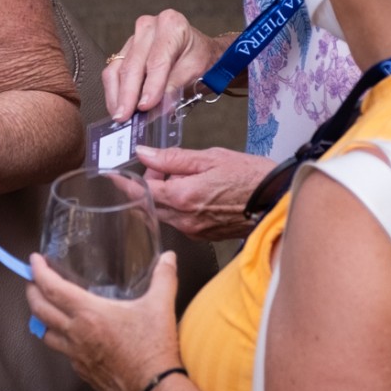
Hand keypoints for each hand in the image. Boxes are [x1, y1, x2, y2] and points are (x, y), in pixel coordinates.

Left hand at [28, 250, 181, 390]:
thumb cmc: (154, 349)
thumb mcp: (160, 307)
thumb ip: (163, 278)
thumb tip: (169, 257)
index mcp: (89, 314)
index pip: (52, 288)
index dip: (39, 272)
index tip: (34, 260)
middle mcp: (76, 334)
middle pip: (39, 310)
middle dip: (31, 292)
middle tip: (33, 281)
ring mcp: (76, 355)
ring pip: (45, 334)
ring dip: (40, 318)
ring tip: (45, 308)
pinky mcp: (82, 371)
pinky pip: (63, 352)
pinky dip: (60, 340)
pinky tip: (71, 336)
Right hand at [104, 11, 229, 120]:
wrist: (200, 55)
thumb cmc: (201, 60)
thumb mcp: (195, 72)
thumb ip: (174, 87)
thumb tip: (157, 107)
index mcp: (171, 24)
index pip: (158, 60)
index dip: (151, 86)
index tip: (145, 106)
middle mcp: (148, 27)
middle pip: (133, 64)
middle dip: (128, 94)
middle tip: (126, 116)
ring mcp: (133, 38)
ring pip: (118, 69)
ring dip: (117, 96)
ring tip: (120, 117)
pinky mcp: (124, 52)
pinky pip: (112, 73)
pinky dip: (114, 92)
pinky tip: (118, 107)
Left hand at [138, 145, 274, 240]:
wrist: (277, 200)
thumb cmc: (250, 177)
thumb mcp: (210, 157)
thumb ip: (173, 158)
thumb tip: (145, 153)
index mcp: (183, 197)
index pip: (142, 191)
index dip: (126, 183)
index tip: (113, 176)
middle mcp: (185, 219)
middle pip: (151, 204)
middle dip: (149, 187)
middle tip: (161, 168)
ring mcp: (194, 231)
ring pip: (165, 214)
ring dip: (164, 197)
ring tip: (182, 177)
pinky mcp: (204, 236)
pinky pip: (180, 222)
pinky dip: (178, 208)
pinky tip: (193, 193)